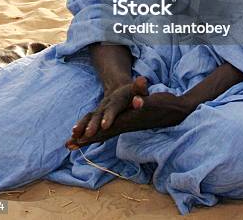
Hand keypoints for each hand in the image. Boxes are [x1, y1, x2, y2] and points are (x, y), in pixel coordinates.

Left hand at [66, 88, 193, 148]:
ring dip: (88, 139)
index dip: (94, 132)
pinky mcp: (126, 124)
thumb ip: (144, 98)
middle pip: (102, 134)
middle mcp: (125, 125)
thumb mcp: (153, 100)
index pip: (107, 128)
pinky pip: (108, 132)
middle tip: (69, 144)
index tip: (80, 137)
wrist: (173, 111)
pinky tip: (86, 139)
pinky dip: (96, 136)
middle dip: (86, 139)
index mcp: (128, 120)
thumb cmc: (163, 104)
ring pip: (104, 135)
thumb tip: (137, 101)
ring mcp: (126, 126)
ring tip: (71, 144)